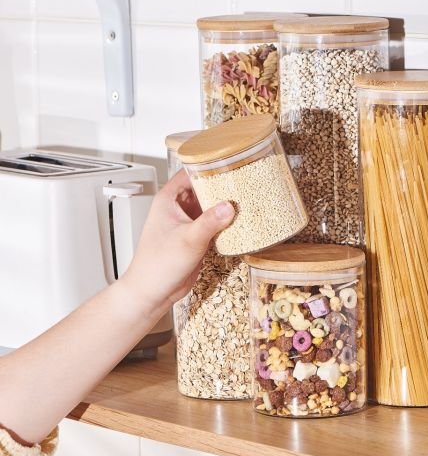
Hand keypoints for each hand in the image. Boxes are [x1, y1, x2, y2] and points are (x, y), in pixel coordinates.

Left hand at [121, 170, 233, 312]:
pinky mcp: (197, 237)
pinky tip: (241, 221)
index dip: (208, 165)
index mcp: (169, 199)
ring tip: (247, 198)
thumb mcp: (188, 239)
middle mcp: (178, 208)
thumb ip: (210, 222)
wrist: (153, 292)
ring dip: (225, 204)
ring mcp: (188, 222)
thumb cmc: (157, 265)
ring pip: (210, 205)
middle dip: (222, 185)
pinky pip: (215, 223)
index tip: (228, 162)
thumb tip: (229, 206)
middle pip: (203, 187)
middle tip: (244, 181)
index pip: (190, 172)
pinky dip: (226, 222)